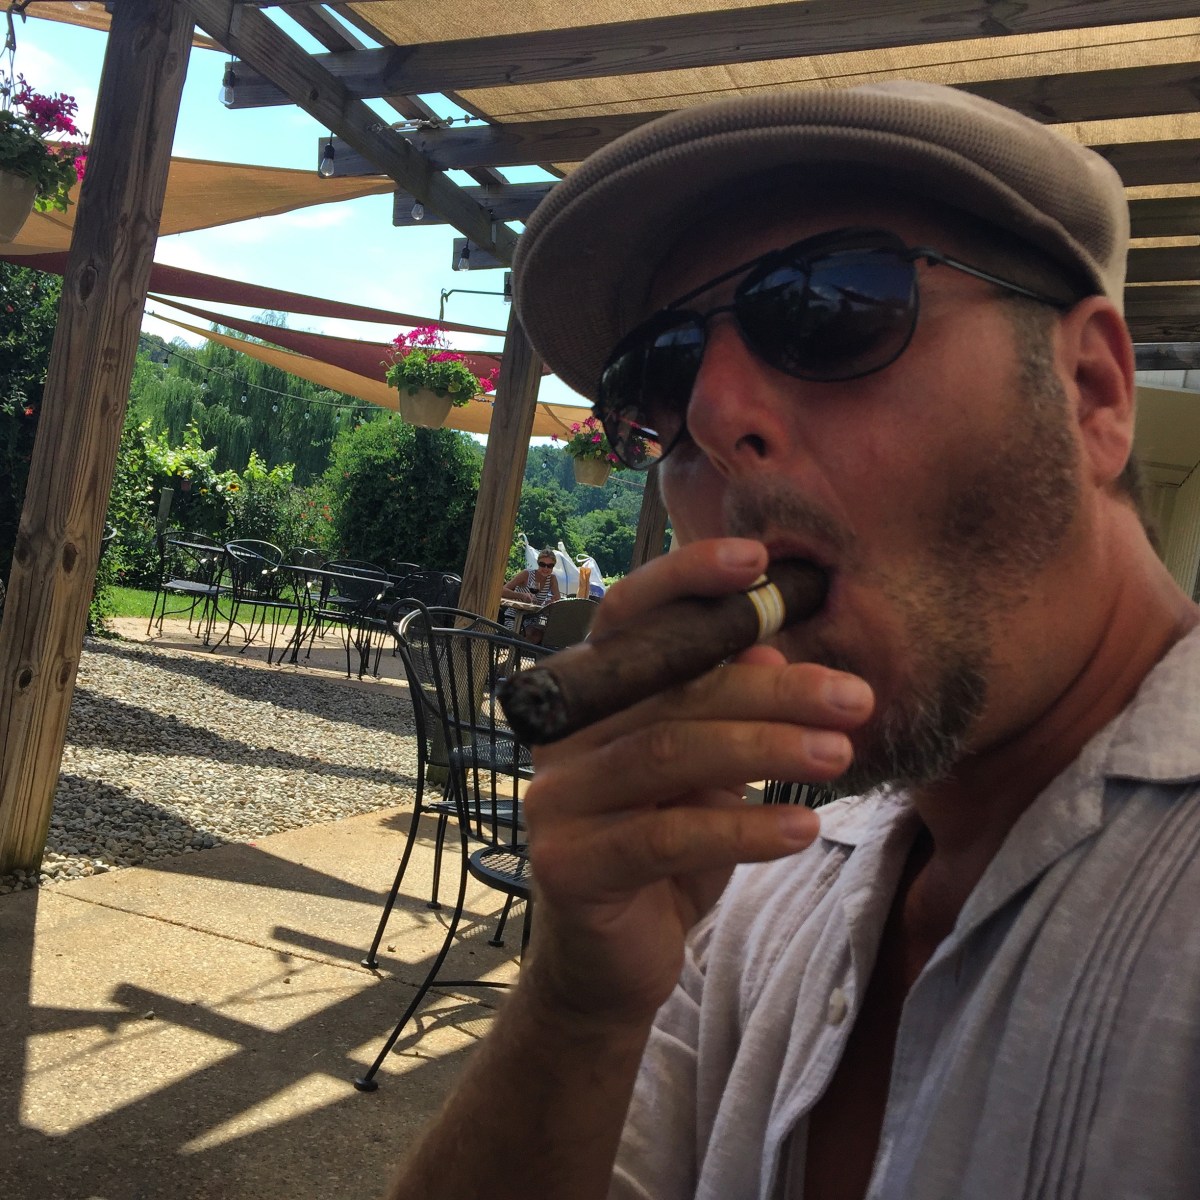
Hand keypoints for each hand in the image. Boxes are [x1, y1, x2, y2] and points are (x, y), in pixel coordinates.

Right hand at [521, 538, 872, 1030]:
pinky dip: (742, 829)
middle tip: (856, 696)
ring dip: (766, 749)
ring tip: (841, 753)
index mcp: (592, 696)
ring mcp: (555, 798)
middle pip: (670, 689)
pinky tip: (802, 830)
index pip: (628, 614)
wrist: (611, 962)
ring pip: (670, 753)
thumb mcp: (707, 775)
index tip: (760, 561)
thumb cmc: (664, 852)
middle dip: (772, 689)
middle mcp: (562, 735)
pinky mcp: (568, 863)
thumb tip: (771, 650)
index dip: (687, 579)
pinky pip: (664, 835)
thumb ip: (727, 713)